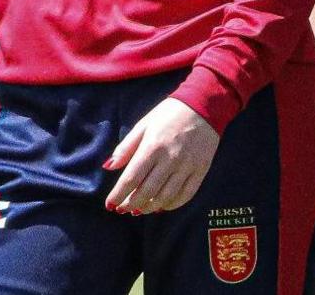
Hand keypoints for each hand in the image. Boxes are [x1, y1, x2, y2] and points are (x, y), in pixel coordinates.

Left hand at [104, 97, 219, 214]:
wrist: (205, 104)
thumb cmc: (170, 113)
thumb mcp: (144, 124)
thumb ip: (126, 147)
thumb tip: (109, 167)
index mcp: (152, 146)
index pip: (131, 179)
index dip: (118, 195)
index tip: (110, 205)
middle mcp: (170, 159)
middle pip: (147, 192)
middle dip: (131, 204)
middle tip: (123, 208)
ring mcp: (187, 166)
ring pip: (165, 197)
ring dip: (149, 208)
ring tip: (139, 209)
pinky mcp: (201, 169)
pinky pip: (186, 194)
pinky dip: (172, 205)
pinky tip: (162, 206)